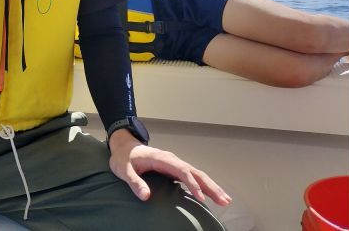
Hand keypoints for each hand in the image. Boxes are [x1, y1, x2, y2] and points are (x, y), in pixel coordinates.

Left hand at [108, 131, 231, 205]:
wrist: (123, 147)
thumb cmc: (123, 158)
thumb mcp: (124, 170)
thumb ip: (134, 182)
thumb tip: (145, 196)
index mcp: (161, 158)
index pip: (181, 170)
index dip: (192, 184)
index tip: (201, 198)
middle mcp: (171, 160)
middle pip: (195, 172)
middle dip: (210, 186)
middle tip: (224, 201)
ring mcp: (174, 164)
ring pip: (197, 174)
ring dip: (211, 186)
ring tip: (225, 200)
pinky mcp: (174, 169)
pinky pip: (192, 177)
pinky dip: (203, 185)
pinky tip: (211, 195)